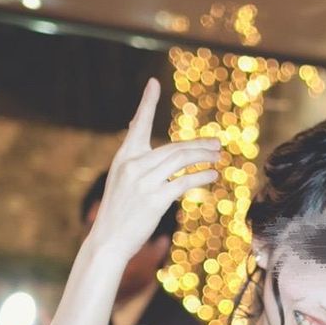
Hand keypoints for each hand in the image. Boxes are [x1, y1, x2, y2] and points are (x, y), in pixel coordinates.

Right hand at [88, 78, 221, 258]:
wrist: (107, 241)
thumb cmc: (117, 213)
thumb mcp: (120, 181)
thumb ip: (135, 162)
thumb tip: (147, 143)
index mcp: (123, 157)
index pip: (137, 124)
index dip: (146, 102)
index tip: (153, 83)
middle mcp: (133, 165)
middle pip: (173, 147)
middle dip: (198, 144)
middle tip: (217, 143)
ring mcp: (143, 182)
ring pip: (180, 161)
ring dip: (203, 158)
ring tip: (218, 157)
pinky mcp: (155, 200)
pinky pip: (184, 183)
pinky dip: (201, 177)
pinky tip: (212, 175)